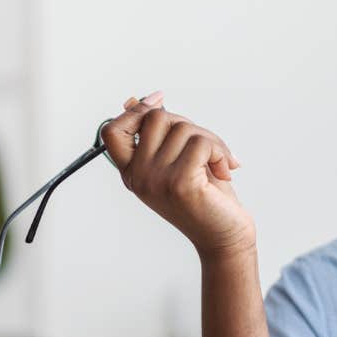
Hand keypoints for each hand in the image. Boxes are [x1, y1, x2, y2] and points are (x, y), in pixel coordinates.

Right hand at [100, 92, 254, 260]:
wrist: (225, 237)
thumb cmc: (206, 199)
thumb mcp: (177, 162)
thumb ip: (158, 135)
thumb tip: (134, 101)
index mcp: (132, 172)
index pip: (112, 130)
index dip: (135, 110)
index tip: (160, 100)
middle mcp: (139, 176)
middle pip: (156, 118)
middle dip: (189, 125)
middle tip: (208, 149)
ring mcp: (156, 180)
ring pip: (183, 128)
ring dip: (212, 141)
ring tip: (219, 164)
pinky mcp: (180, 183)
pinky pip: (201, 143)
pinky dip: (220, 151)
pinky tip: (224, 171)